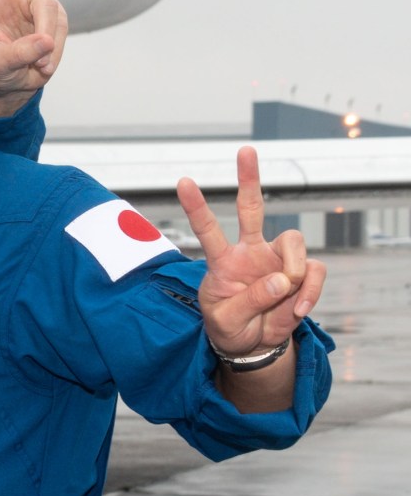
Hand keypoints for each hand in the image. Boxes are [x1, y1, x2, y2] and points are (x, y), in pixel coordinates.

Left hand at [0, 0, 66, 115]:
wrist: (17, 83)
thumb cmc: (1, 72)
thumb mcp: (1, 69)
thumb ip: (19, 55)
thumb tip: (45, 41)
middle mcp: (8, 0)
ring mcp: (32, 5)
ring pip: (49, 10)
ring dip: (48, 38)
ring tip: (39, 64)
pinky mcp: (52, 15)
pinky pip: (60, 26)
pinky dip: (56, 48)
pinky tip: (45, 61)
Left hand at [177, 145, 324, 357]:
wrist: (254, 346)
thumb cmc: (231, 329)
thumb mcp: (227, 322)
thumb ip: (250, 301)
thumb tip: (282, 279)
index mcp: (222, 261)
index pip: (206, 228)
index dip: (196, 206)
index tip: (182, 181)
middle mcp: (249, 252)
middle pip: (251, 208)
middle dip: (249, 179)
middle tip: (245, 149)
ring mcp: (276, 259)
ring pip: (294, 241)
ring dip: (294, 271)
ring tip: (285, 298)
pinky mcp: (300, 272)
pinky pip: (313, 271)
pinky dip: (309, 292)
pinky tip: (296, 310)